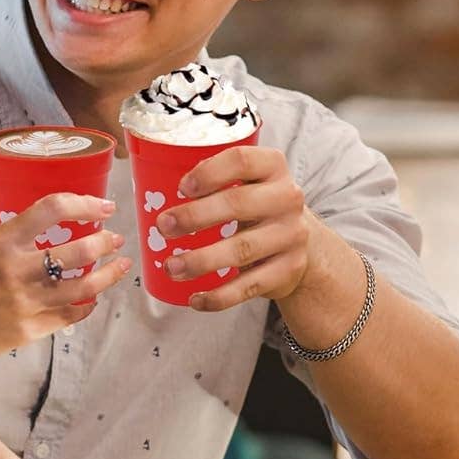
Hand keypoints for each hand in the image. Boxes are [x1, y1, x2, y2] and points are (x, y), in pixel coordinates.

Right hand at [0, 195, 129, 366]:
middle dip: (105, 241)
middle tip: (115, 238)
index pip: (53, 209)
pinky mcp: (26, 331)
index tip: (103, 206)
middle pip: (78, 250)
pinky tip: (94, 299)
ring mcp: (24, 303)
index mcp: (0, 241)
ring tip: (120, 266)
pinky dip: (86, 306)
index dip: (85, 204)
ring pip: (82, 287)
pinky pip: (67, 316)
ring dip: (108, 275)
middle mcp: (15, 270)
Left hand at [156, 146, 309, 311]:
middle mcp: (287, 198)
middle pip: (238, 204)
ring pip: (242, 250)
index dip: (209, 172)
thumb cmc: (257, 204)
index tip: (181, 187)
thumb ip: (216, 178)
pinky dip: (219, 297)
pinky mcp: (288, 269)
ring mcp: (291, 235)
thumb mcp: (247, 181)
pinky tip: (196, 299)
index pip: (242, 160)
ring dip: (201, 261)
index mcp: (273, 167)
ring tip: (172, 267)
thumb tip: (159, 189)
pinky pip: (249, 286)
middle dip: (195, 216)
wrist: (299, 241)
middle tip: (163, 226)